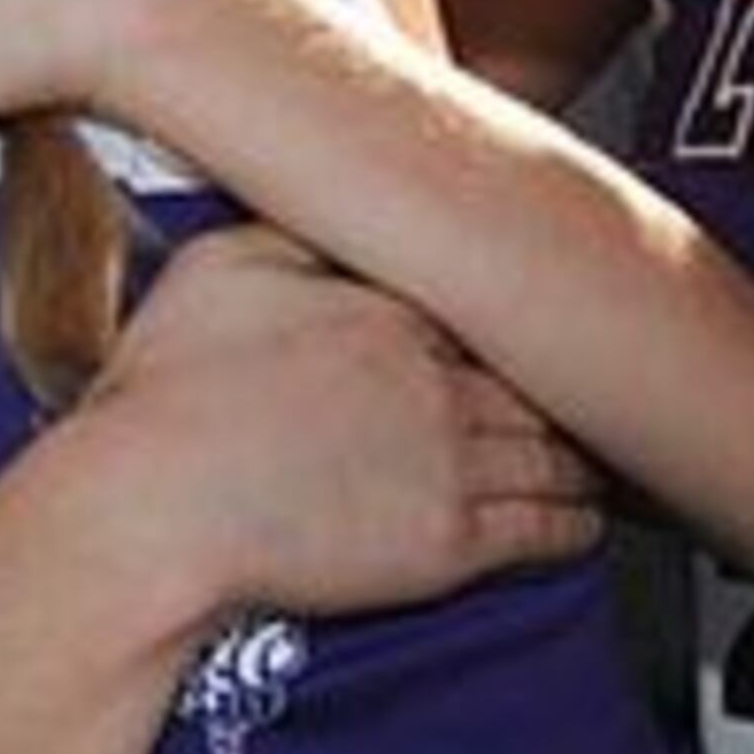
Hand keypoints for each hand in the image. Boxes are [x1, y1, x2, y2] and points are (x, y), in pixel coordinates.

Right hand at [74, 226, 600, 622]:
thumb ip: (292, 231)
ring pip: (556, 451)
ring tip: (603, 451)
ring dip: (586, 451)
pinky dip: (580, 521)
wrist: (151, 513)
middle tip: (601, 379)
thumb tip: (332, 207)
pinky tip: (588, 518)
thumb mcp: (216, 268)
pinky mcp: (448, 546)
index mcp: (387, 307)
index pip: (489, 296)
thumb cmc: (163, 399)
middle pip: (538, 373)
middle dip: (570, 380)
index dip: (518, 307)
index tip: (538, 307)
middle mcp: (435, 380)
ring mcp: (450, 465)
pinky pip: (547, 529)